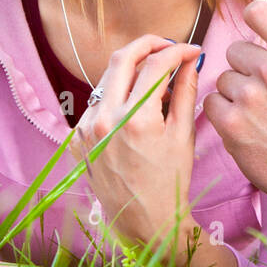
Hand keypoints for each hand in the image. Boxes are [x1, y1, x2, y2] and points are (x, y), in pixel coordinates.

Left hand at [73, 35, 203, 247]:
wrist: (145, 221)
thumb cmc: (170, 181)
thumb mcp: (183, 136)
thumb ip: (185, 92)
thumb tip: (189, 61)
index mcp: (136, 119)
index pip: (156, 64)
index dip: (177, 50)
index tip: (190, 50)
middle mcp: (104, 120)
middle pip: (122, 58)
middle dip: (147, 44)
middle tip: (167, 46)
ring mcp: (85, 129)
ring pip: (107, 79)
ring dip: (131, 72)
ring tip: (154, 81)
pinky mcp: (76, 138)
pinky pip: (96, 103)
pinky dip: (115, 97)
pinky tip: (133, 109)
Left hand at [203, 0, 266, 257]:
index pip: (260, 12)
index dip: (254, 19)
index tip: (255, 32)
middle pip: (236, 50)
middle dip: (246, 68)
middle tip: (265, 91)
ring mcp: (250, 98)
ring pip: (224, 79)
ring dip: (235, 94)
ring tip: (259, 114)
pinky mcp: (231, 124)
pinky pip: (213, 103)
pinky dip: (225, 114)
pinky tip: (246, 126)